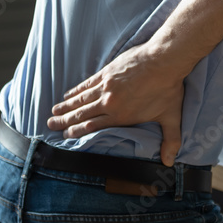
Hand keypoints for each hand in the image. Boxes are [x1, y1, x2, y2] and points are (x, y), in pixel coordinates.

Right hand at [47, 44, 185, 165]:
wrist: (164, 60)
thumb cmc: (168, 89)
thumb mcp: (171, 117)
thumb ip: (170, 141)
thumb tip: (170, 162)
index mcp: (121, 116)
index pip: (93, 127)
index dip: (77, 131)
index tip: (66, 134)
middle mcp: (109, 103)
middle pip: (82, 114)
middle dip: (65, 121)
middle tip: (51, 125)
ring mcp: (106, 86)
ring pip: (81, 99)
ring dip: (66, 106)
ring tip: (54, 111)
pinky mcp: (106, 72)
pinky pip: (86, 84)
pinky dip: (76, 90)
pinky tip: (68, 93)